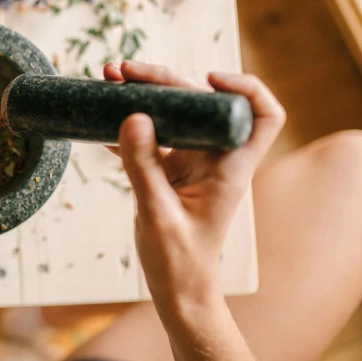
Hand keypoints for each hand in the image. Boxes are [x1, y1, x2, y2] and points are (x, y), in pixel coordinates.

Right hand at [104, 61, 284, 309]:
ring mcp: (191, 161)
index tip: (206, 78)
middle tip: (123, 72)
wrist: (176, 288)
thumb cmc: (178, 261)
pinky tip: (101, 120)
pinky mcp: (169, 168)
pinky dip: (128, 123)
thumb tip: (133, 116)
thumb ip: (144, 166)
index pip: (260, 117)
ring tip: (109, 80)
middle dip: (163, 79)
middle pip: (200, 102)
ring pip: (173, 113)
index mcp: (229, 168)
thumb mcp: (157, 213)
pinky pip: (151, 135)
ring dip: (142, 95)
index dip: (243, 88)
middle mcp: (213, 158)